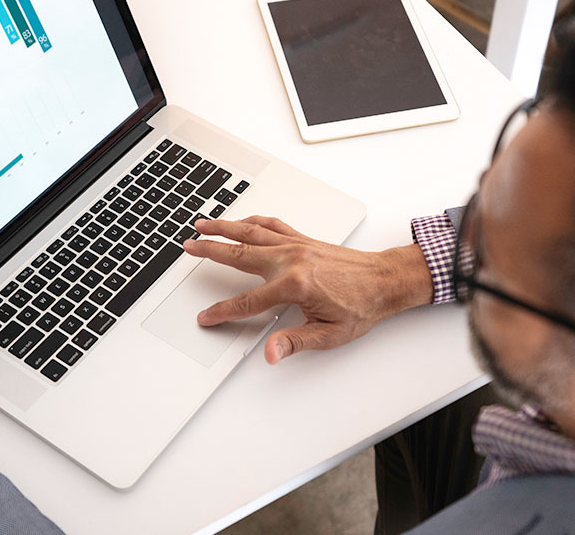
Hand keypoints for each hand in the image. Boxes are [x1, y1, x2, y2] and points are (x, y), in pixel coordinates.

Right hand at [183, 216, 432, 363]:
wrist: (385, 280)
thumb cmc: (362, 306)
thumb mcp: (329, 334)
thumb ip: (295, 342)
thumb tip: (271, 353)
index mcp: (294, 285)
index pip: (247, 302)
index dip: (223, 311)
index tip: (206, 316)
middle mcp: (291, 259)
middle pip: (239, 254)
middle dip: (210, 250)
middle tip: (188, 247)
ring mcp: (296, 245)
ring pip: (252, 232)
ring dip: (225, 227)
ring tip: (203, 223)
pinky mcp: (304, 239)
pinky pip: (272, 225)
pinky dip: (253, 221)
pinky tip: (242, 222)